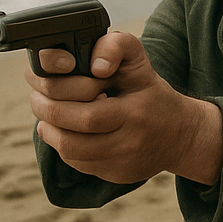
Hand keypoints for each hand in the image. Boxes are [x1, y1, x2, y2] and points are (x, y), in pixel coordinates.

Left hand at [26, 31, 222, 184]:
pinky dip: (65, 145)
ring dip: (51, 131)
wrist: (183, 135)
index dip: (61, 96)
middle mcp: (130, 143)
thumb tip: (94, 65)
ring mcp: (122, 163)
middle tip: (39, 98)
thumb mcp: (141, 63)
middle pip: (71, 138)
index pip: (86, 113)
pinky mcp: (116, 175)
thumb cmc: (153, 95)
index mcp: (135, 113)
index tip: (54, 81)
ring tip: (50, 116)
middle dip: (46, 113)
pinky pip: (78, 164)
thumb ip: (116, 46)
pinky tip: (69, 131)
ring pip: (70, 153)